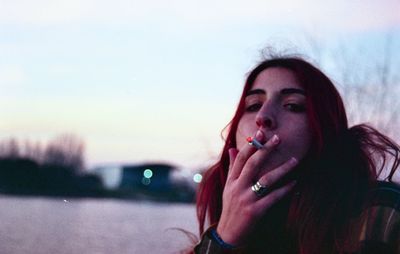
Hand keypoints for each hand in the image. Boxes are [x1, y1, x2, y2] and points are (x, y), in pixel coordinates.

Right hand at [216, 131, 297, 245]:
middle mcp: (237, 187)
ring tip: (295, 160)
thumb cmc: (231, 207)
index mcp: (232, 180)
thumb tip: (231, 149)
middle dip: (265, 149)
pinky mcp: (254, 211)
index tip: (261, 131)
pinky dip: (285, 190)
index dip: (251, 144)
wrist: (228, 233)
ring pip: (265, 179)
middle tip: (278, 138)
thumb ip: (232, 167)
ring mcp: (246, 199)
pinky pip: (273, 197)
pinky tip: (295, 183)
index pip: (241, 158)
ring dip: (282, 168)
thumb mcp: (228, 186)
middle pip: (252, 164)